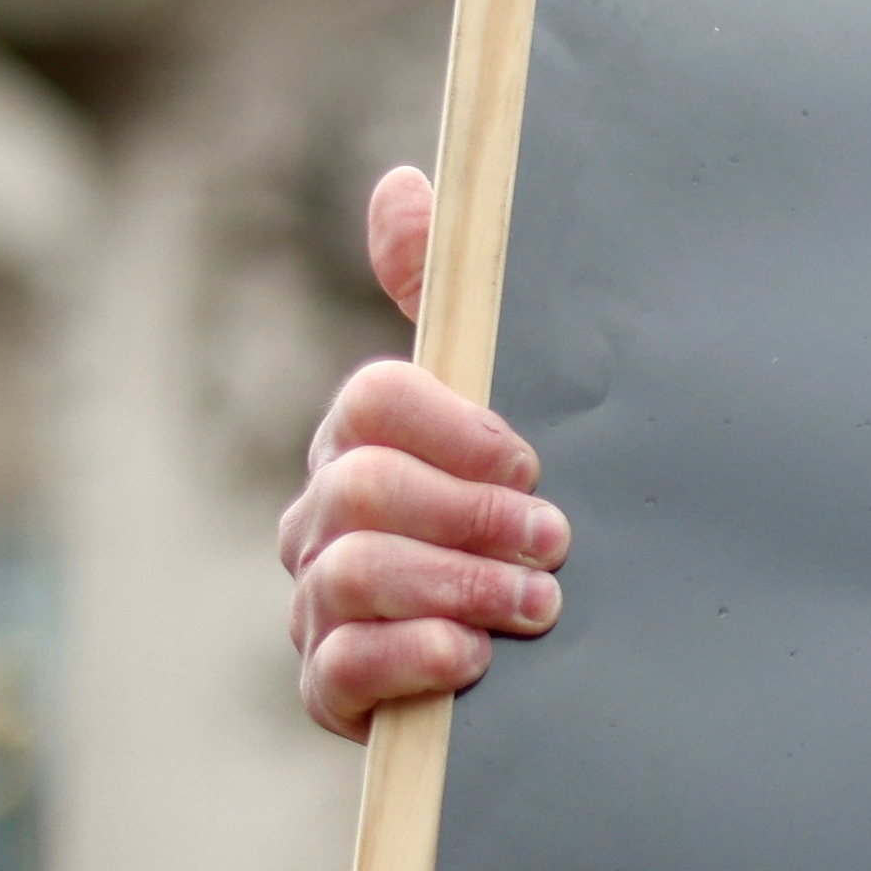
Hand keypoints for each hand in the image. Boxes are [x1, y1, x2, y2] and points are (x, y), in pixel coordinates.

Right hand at [284, 162, 559, 736]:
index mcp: (361, 439)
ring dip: (457, 586)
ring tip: (537, 606)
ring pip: (352, 575)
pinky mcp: (330, 688)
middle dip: (471, 515)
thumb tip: (402, 183)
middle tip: (554, 539)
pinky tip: (471, 663)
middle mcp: (323, 517)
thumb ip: (451, 296)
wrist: (540, 651)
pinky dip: (409, 661)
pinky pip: (338, 671)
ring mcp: (317, 603)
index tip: (530, 457)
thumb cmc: (514, 509)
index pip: (374, 401)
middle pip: (363, 490)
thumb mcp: (502, 402)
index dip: (455, 427)